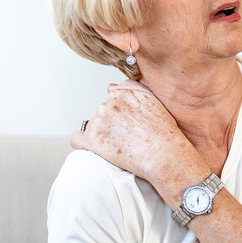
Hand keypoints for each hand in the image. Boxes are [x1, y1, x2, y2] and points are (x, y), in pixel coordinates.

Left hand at [70, 81, 199, 184]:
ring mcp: (98, 121)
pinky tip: (95, 148)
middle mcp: (108, 103)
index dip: (122, 112)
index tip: (130, 123)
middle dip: (113, 123)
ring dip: (103, 134)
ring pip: (94, 125)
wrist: (163, 155)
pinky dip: (84, 143)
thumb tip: (110, 87)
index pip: (113, 97)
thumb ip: (132, 88)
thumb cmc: (164, 132)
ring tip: (122, 146)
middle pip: (103, 112)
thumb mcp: (154, 100)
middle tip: (128, 137)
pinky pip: (77, 139)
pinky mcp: (92, 140)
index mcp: (123, 92)